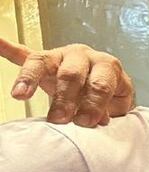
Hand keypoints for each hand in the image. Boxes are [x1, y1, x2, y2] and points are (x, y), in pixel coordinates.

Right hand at [0, 37, 133, 126]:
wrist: (107, 86)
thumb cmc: (111, 96)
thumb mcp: (115, 105)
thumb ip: (107, 109)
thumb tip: (97, 119)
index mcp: (106, 66)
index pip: (100, 83)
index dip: (94, 103)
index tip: (86, 122)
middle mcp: (83, 56)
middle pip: (71, 74)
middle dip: (65, 98)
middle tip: (59, 119)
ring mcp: (61, 56)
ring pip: (44, 62)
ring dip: (31, 80)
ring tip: (21, 95)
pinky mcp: (43, 60)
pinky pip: (23, 53)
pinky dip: (9, 49)